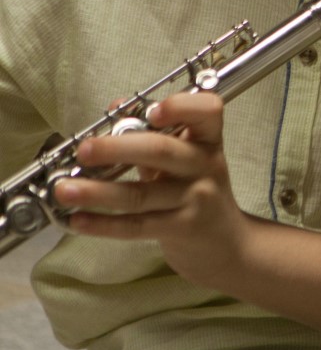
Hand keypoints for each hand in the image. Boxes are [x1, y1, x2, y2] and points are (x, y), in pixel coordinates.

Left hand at [54, 92, 251, 286]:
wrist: (227, 242)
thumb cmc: (197, 190)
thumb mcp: (185, 159)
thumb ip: (152, 134)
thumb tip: (115, 109)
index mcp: (207, 140)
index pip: (208, 111)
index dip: (181, 107)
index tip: (151, 112)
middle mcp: (204, 166)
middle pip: (161, 151)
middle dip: (117, 149)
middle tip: (84, 151)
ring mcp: (195, 199)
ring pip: (141, 195)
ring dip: (98, 192)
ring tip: (64, 190)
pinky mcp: (181, 229)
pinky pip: (137, 226)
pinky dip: (104, 224)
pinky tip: (78, 220)